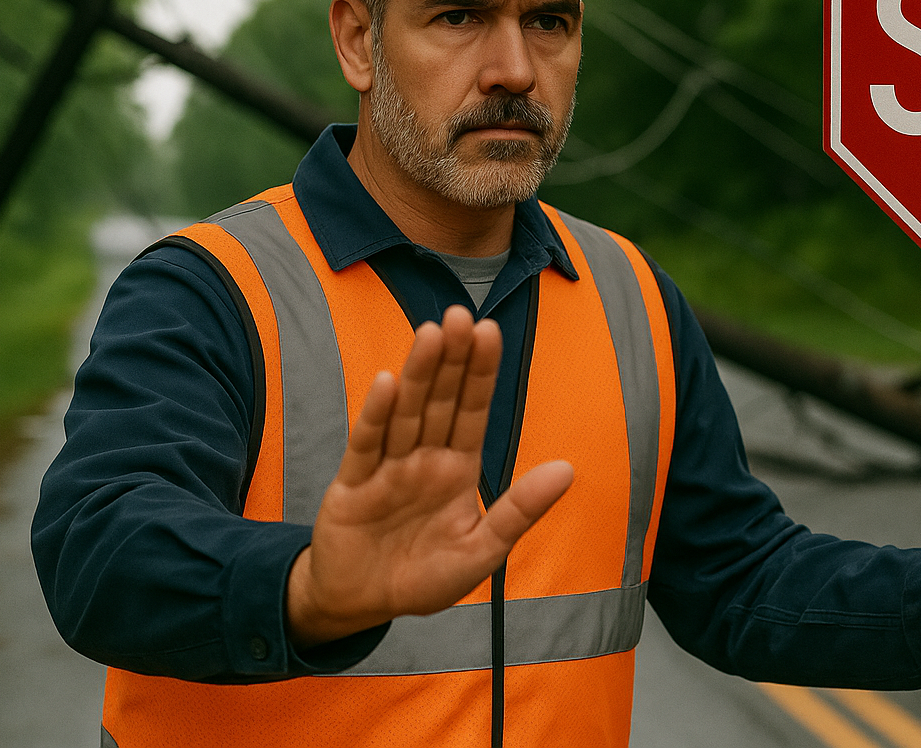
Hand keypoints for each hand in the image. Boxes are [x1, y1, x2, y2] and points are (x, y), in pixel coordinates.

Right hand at [285, 304, 573, 647]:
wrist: (359, 606)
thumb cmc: (422, 578)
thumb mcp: (481, 552)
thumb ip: (519, 511)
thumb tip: (567, 470)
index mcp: (456, 469)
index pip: (472, 411)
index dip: (480, 373)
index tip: (490, 332)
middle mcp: (423, 459)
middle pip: (440, 400)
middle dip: (452, 359)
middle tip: (462, 315)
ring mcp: (387, 467)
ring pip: (406, 413)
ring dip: (419, 374)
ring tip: (432, 333)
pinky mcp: (352, 485)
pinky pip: (367, 445)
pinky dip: (376, 416)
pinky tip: (388, 383)